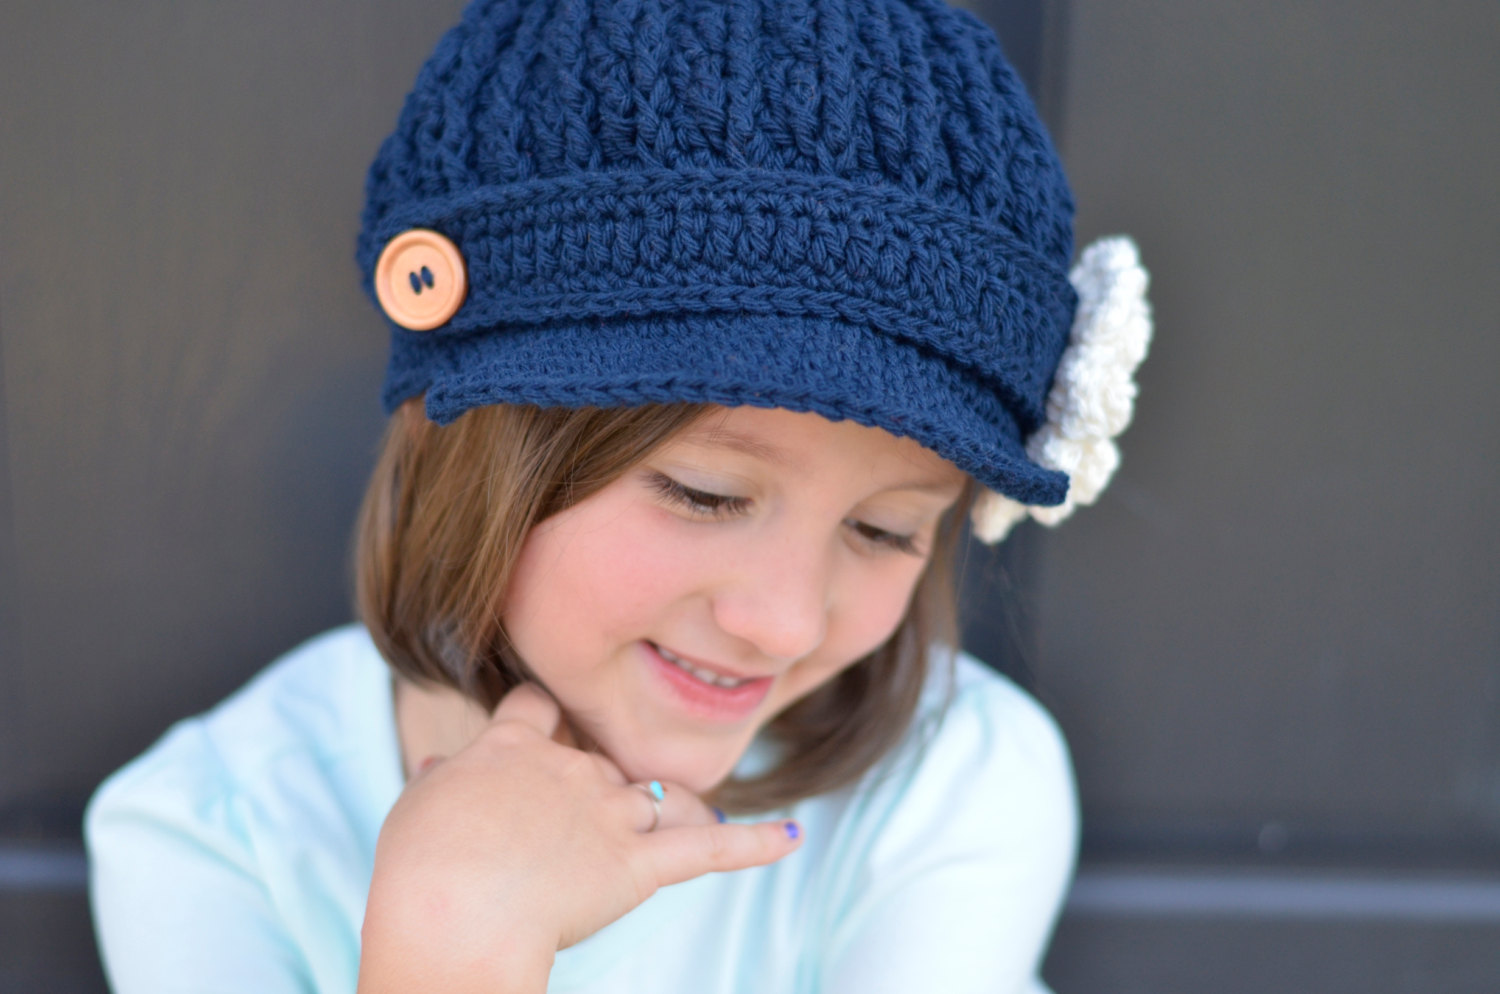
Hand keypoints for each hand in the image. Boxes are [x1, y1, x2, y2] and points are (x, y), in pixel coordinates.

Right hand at [357, 683, 801, 993]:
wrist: (453, 910)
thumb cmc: (420, 865)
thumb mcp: (417, 809)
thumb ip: (438, 783)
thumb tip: (437, 765)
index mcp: (513, 746)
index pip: (536, 708)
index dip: (540, 718)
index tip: (538, 727)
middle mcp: (570, 767)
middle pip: (602, 760)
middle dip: (600, 787)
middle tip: (575, 831)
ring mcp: (610, 811)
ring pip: (658, 798)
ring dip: (674, 811)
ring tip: (693, 820)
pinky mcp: (638, 862)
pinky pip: (709, 851)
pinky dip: (754, 845)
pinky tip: (792, 838)